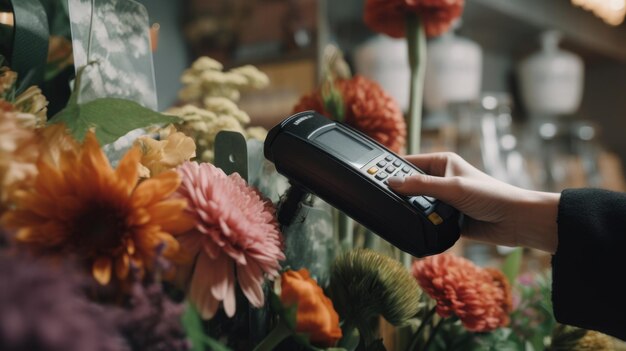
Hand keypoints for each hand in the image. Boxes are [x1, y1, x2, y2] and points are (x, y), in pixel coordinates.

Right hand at [388, 152, 559, 252]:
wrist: (515, 221)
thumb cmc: (490, 195)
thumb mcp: (452, 187)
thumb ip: (421, 186)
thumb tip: (392, 183)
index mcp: (442, 163)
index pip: (409, 163)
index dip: (392, 170)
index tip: (373, 177)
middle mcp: (441, 179)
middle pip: (410, 186)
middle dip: (400, 194)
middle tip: (382, 200)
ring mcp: (444, 200)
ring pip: (417, 205)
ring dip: (413, 211)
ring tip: (401, 215)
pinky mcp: (447, 219)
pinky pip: (427, 221)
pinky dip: (422, 224)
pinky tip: (414, 227)